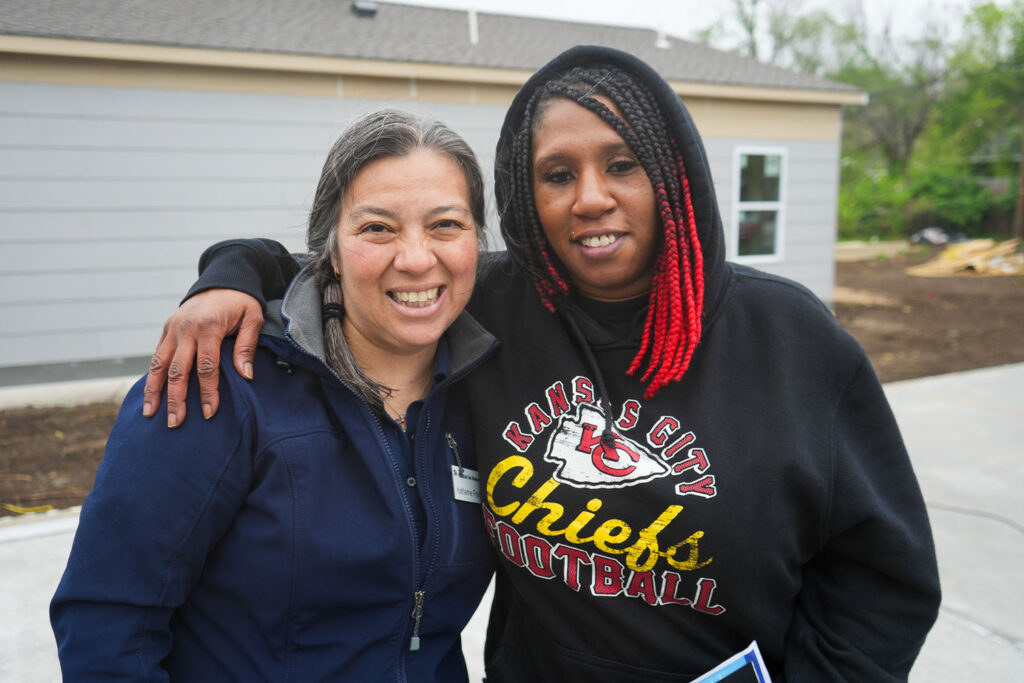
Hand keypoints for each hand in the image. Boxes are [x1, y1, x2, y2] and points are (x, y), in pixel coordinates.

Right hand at [142, 289, 263, 426]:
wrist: (223, 279)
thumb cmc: (242, 302)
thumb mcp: (253, 318)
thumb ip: (247, 346)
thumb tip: (245, 375)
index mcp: (208, 326)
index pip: (206, 367)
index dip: (208, 391)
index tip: (209, 412)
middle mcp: (186, 328)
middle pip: (178, 370)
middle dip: (176, 398)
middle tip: (175, 423)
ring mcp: (173, 328)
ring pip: (159, 364)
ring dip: (154, 390)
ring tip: (150, 414)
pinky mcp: (167, 329)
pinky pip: (156, 355)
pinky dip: (151, 375)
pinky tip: (150, 393)